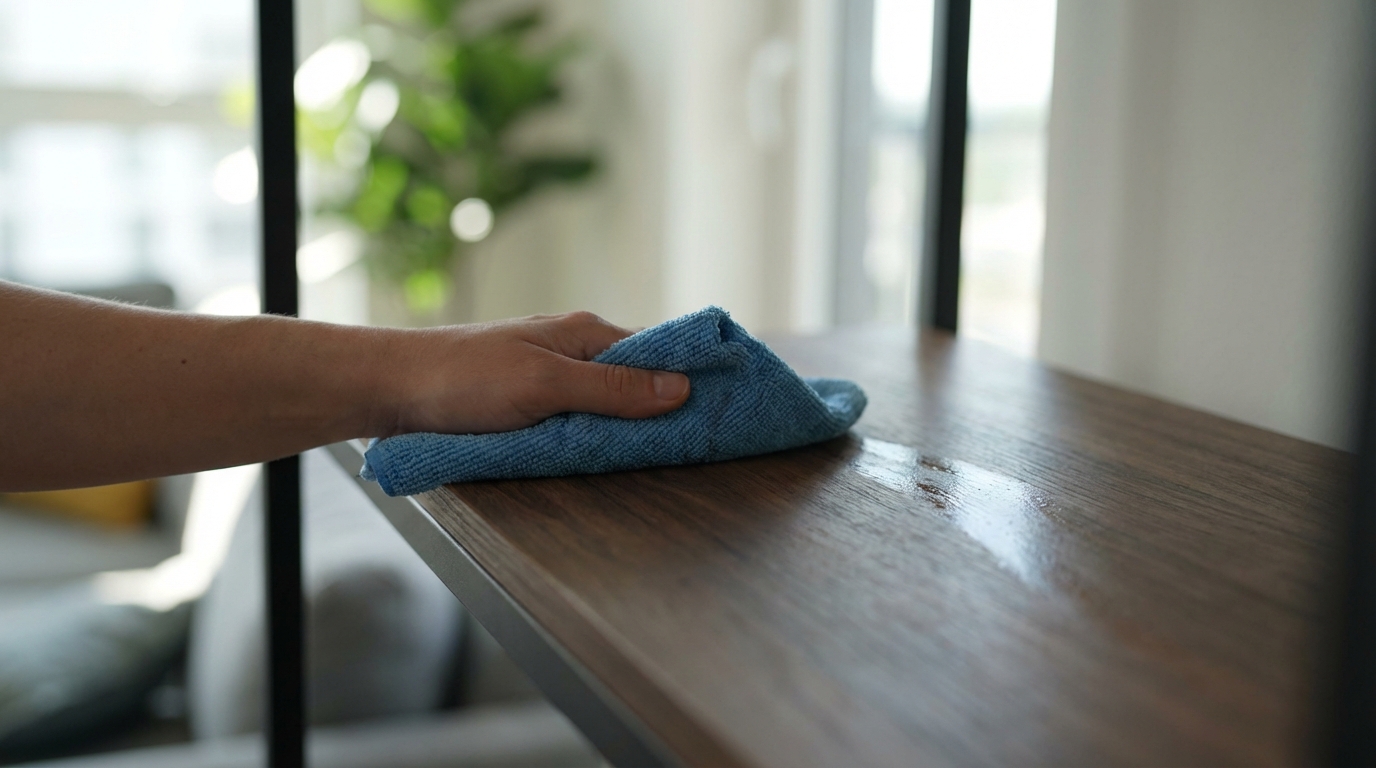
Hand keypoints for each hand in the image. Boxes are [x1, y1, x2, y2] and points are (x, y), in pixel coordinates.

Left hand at [379, 311, 690, 436]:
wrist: (391, 391)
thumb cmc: (464, 379)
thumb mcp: (546, 385)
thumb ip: (612, 388)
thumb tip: (681, 387)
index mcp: (585, 334)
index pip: (659, 352)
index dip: (693, 376)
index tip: (730, 403)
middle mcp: (574, 352)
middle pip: (639, 381)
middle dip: (670, 408)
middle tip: (711, 440)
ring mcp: (552, 380)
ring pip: (611, 405)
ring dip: (635, 428)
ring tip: (674, 454)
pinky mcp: (531, 407)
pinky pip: (582, 422)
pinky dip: (603, 437)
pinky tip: (615, 457)